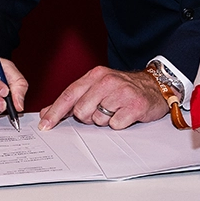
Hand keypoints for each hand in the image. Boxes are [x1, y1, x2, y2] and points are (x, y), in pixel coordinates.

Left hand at [38, 66, 167, 130]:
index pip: (69, 94)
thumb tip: (46, 111)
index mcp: (95, 75)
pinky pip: (115, 125)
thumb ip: (72, 98)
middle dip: (88, 117)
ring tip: (116, 110)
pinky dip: (119, 124)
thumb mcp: (96, 87)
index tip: (45, 124)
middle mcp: (107, 81)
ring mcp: (121, 93)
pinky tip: (125, 114)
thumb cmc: (123, 89)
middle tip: (101, 110)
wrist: (154, 87)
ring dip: (105, 120)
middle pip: (81, 111)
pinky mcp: (134, 106)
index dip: (55, 111)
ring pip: (98, 120)